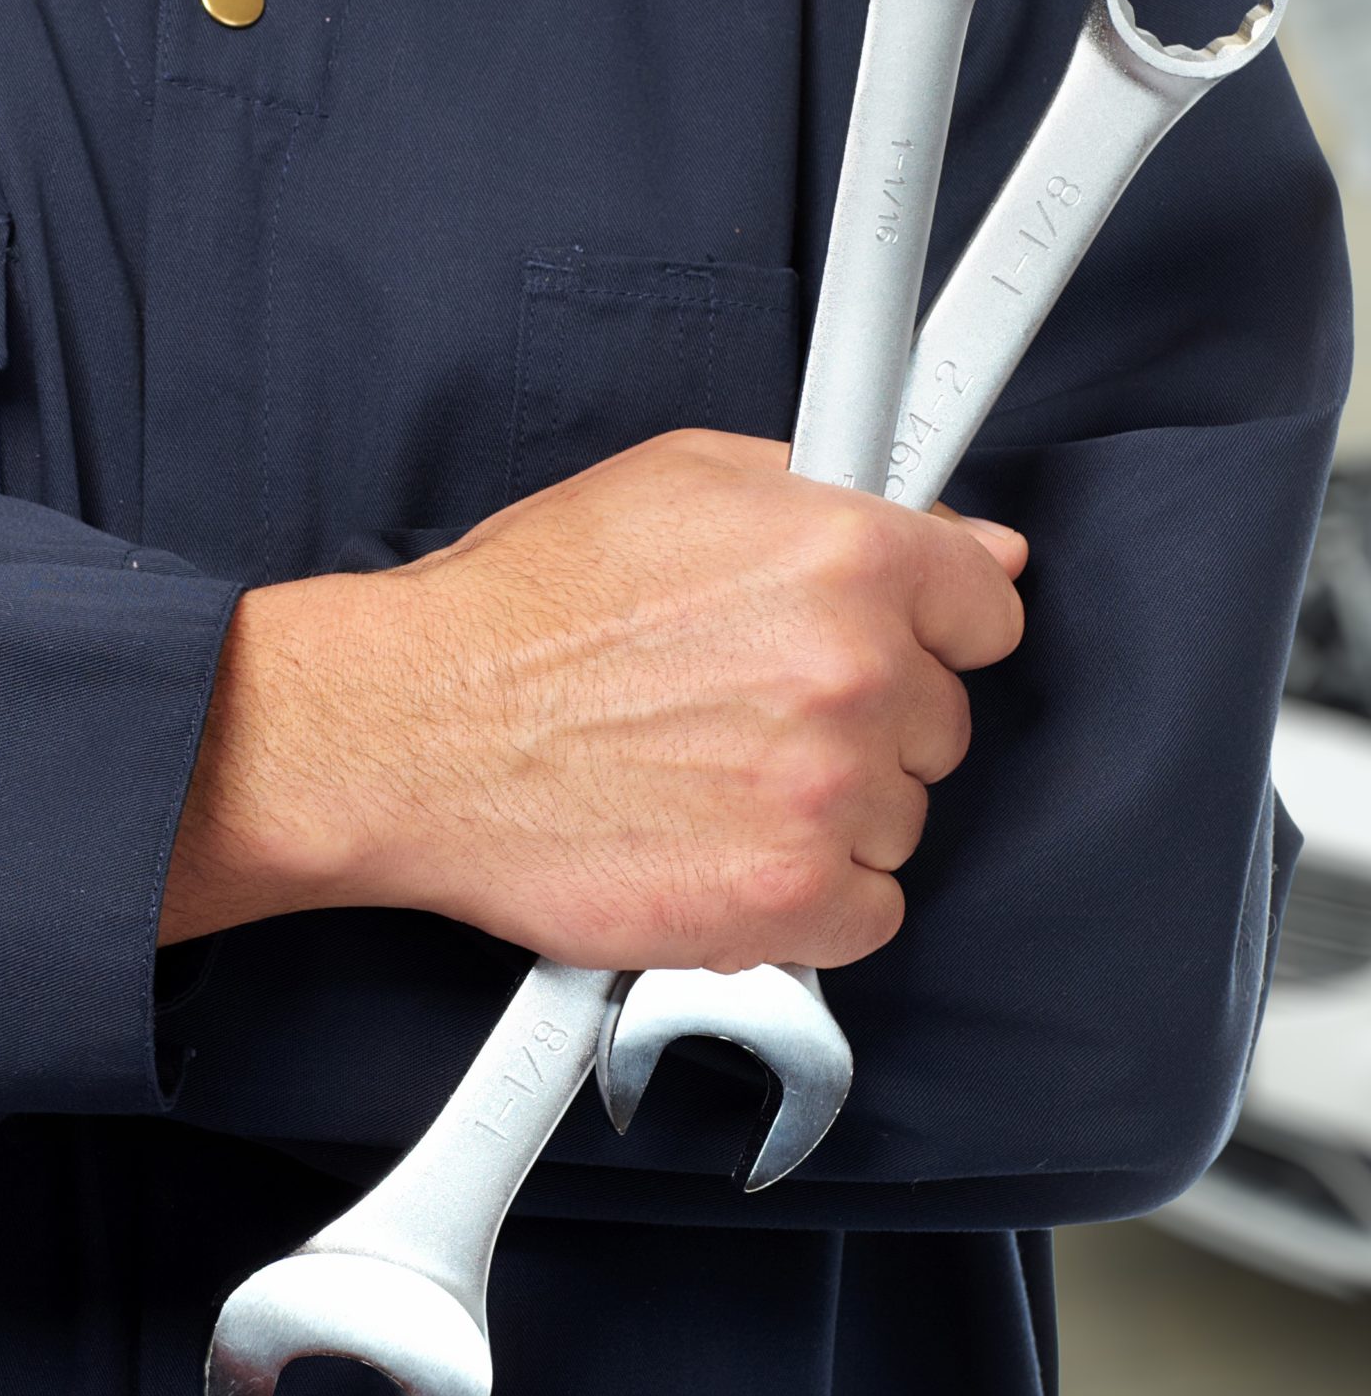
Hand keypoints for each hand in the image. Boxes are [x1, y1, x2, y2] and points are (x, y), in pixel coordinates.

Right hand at [162, 430, 1027, 970]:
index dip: (922, 629)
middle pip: (939, 722)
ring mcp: (827, 794)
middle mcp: (856, 671)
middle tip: (741, 713)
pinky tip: (717, 848)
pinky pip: (864, 914)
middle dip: (857, 722)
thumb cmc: (516, 609)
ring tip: (705, 779)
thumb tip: (959, 539)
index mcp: (847, 554)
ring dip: (820, 811)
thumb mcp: (674, 481)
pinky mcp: (788, 900)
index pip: (985, 609)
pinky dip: (800, 900)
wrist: (410, 726)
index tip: (881, 647)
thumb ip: (828, 496)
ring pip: (898, 820)